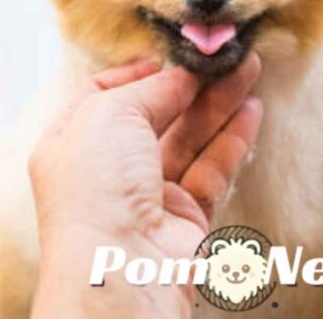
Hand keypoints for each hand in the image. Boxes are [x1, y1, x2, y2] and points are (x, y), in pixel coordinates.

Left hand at [29, 55, 261, 318]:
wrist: (120, 268)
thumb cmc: (96, 190)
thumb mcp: (110, 114)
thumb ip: (151, 89)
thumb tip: (181, 74)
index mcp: (71, 142)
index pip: (103, 96)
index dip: (137, 73)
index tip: (170, 54)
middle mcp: (106, 169)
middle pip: (156, 114)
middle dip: (191, 84)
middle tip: (226, 58)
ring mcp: (146, 194)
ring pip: (189, 139)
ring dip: (219, 104)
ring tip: (249, 70)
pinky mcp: (184, 216)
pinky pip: (211, 169)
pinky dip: (232, 140)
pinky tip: (251, 111)